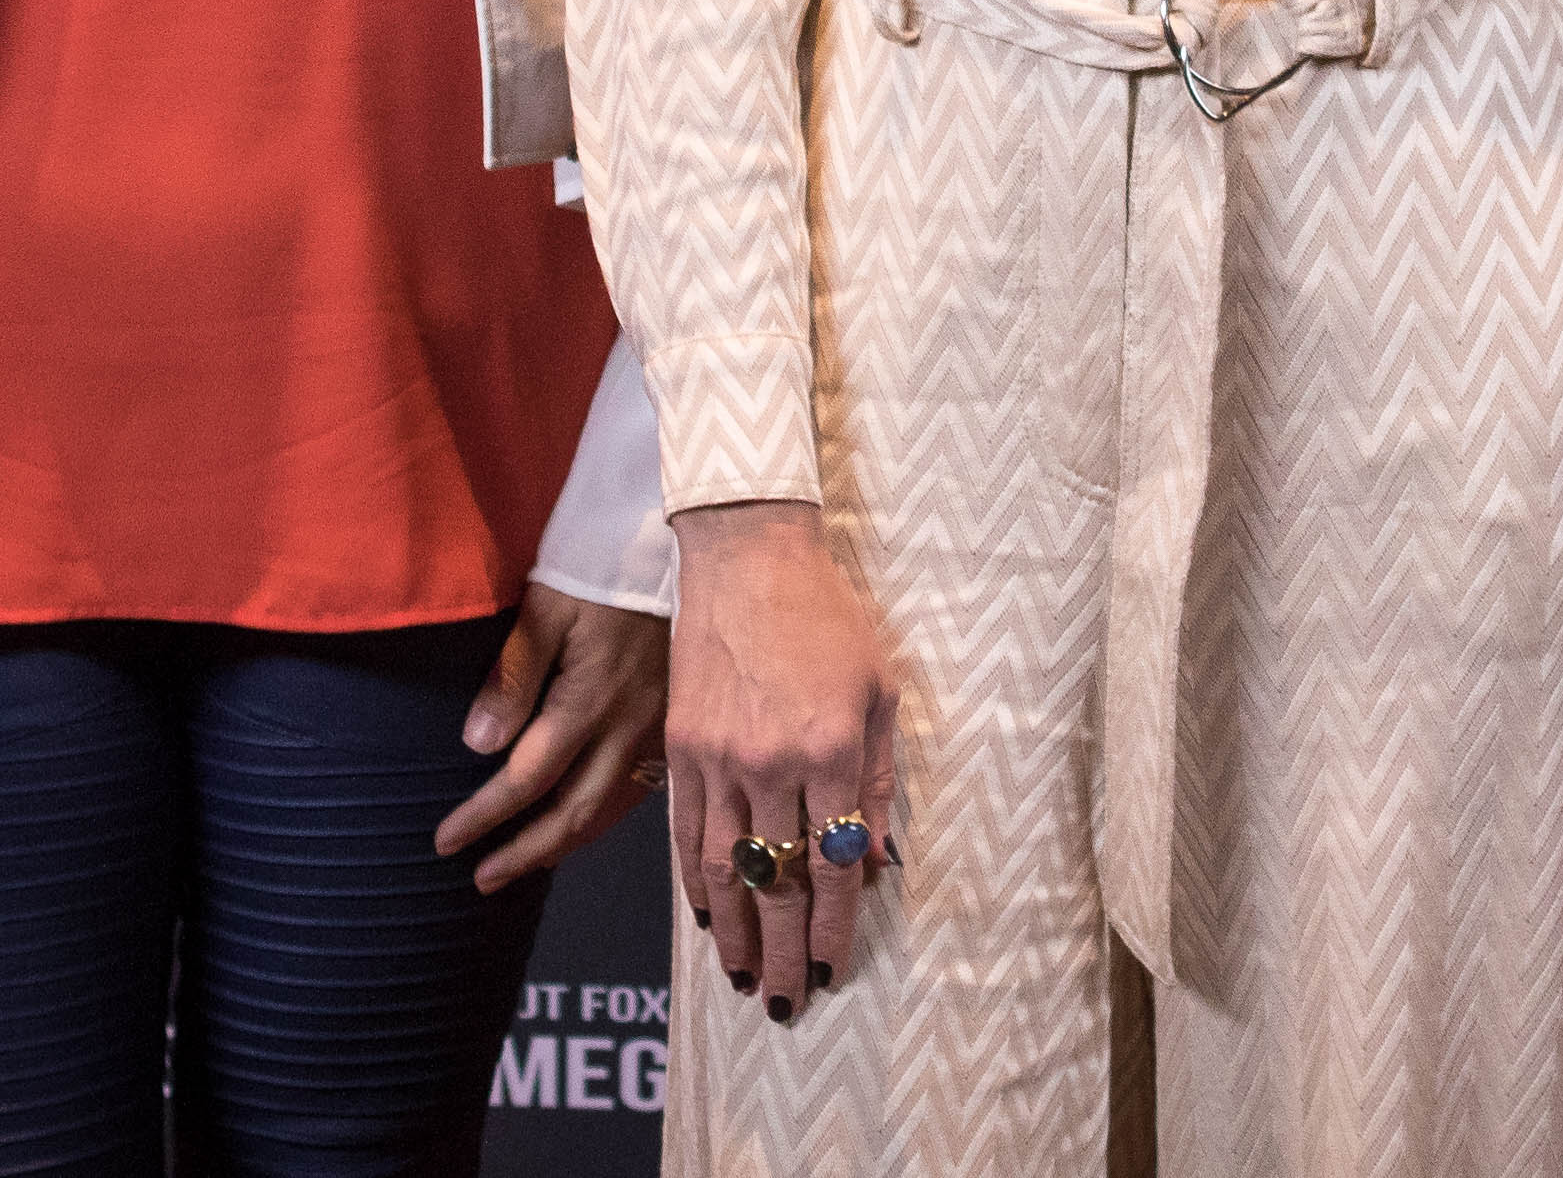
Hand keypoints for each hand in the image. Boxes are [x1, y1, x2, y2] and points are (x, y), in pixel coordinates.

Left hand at [433, 582, 668, 891]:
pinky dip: (604, 818)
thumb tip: (479, 747)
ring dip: (564, 844)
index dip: (484, 817)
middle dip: (524, 852)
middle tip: (482, 877)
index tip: (446, 842)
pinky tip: (586, 821)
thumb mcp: (549, 606)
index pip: (527, 779)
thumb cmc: (604, 567)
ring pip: (611, 810)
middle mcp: (629, 729)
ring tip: (527, 863)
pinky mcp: (676, 725)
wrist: (686, 546)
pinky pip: (641, 791)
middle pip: (574, 813)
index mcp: (592, 701)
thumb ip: (514, 676)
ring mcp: (659, 731)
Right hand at [667, 500, 897, 1024]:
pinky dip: (696, 884)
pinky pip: (687, 832)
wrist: (748, 557)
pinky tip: (706, 919)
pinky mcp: (681, 745)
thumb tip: (875, 861)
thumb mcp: (881, 691)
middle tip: (785, 1004)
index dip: (832, 927)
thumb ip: (880, 782)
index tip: (831, 970)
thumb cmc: (829, 617)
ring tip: (743, 979)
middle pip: (778, 882)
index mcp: (831, 751)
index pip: (833, 864)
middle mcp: (772, 763)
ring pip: (726, 869)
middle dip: (782, 952)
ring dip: (735, 933)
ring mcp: (718, 757)